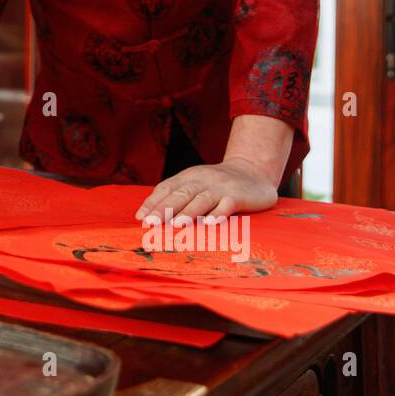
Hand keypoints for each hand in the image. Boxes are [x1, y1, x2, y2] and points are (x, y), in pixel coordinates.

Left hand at [135, 157, 278, 222]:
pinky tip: (210, 223)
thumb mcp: (195, 184)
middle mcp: (202, 179)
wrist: (254, 171)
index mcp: (188, 177)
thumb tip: (151, 217)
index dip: (153, 203)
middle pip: (181, 194)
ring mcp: (221, 186)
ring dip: (189, 212)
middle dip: (164, 209)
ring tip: (176, 224)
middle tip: (151, 224)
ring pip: (202, 199)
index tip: (141, 218)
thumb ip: (177, 196)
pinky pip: (228, 204)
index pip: (166, 188)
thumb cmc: (217, 184)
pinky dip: (218, 213)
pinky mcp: (239, 195)